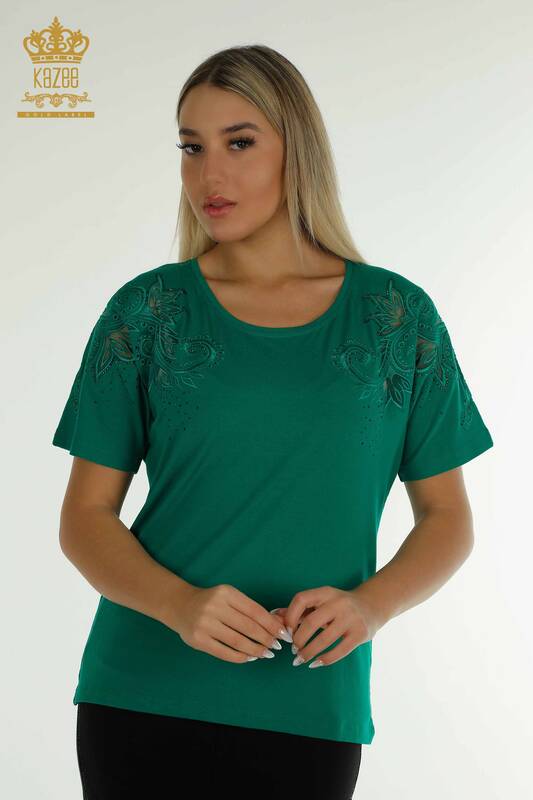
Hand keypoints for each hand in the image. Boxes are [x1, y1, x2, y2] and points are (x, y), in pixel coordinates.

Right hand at [170, 583, 290, 663]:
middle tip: (276, 646)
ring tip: (265, 654)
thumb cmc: (211, 602)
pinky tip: (249, 657)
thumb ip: (250, 609)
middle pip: (248, 627)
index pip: (255, 611)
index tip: (283, 634)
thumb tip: (276, 625)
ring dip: (255, 650)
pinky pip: (225, 652)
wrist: (180, 605)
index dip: (272, 624)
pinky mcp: (198, 640)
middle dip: (266, 639)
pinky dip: (240, 657)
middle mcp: (215, 607)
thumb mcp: (229, 598)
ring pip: (238, 641)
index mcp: (226, 593)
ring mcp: (205, 624)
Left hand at [282, 585, 383, 667]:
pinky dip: (324, 660)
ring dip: (308, 652)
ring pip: (324, 639)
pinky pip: (339, 650)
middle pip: (311, 622)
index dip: (290, 617)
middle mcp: (339, 603)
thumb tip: (273, 616)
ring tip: (300, 659)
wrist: (372, 605)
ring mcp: (351, 618)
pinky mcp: (360, 634)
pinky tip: (315, 664)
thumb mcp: (321, 602)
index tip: (287, 632)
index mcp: (326, 592)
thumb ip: (299, 609)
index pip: (301, 599)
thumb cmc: (339, 605)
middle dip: (298, 639)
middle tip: (293, 649)